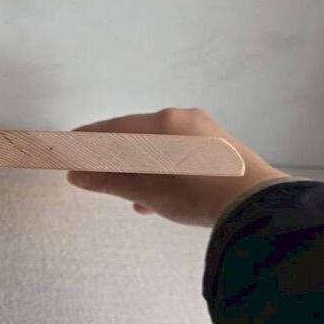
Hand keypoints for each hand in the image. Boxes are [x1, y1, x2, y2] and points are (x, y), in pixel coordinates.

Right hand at [66, 107, 290, 227]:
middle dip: (112, 157)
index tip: (67, 147)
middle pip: (136, 136)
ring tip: (125, 194)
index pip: (114, 128)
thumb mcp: (146, 189)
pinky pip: (178, 155)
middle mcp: (183, 119)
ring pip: (158, 148)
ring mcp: (205, 133)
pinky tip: (154, 197)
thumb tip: (77, 175)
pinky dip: (160, 171)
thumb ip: (110, 180)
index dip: (87, 140)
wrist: (256, 205)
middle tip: (93, 173)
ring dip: (137, 168)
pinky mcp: (220, 150)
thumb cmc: (195, 193)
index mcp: (162, 122)